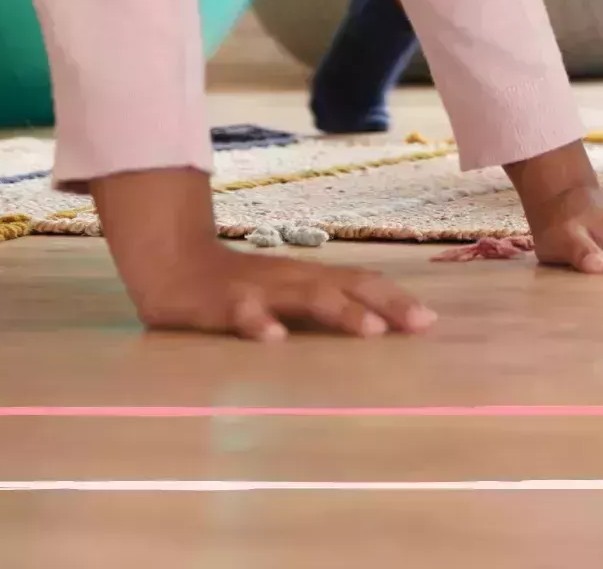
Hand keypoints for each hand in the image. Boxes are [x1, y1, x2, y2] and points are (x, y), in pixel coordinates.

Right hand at [124, 241, 437, 341]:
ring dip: (340, 312)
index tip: (431, 322)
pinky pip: (241, 313)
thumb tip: (374, 328)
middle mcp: (292, 279)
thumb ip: (321, 309)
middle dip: (386, 305)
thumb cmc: (238, 288)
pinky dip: (259, 323)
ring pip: (305, 297)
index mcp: (309, 278)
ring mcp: (258, 289)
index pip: (363, 283)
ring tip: (371, 331)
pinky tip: (274, 339)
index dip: (397, 300)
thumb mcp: (285, 296)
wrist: (171, 264)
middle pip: (347, 286)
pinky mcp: (221, 304)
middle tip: (420, 325)